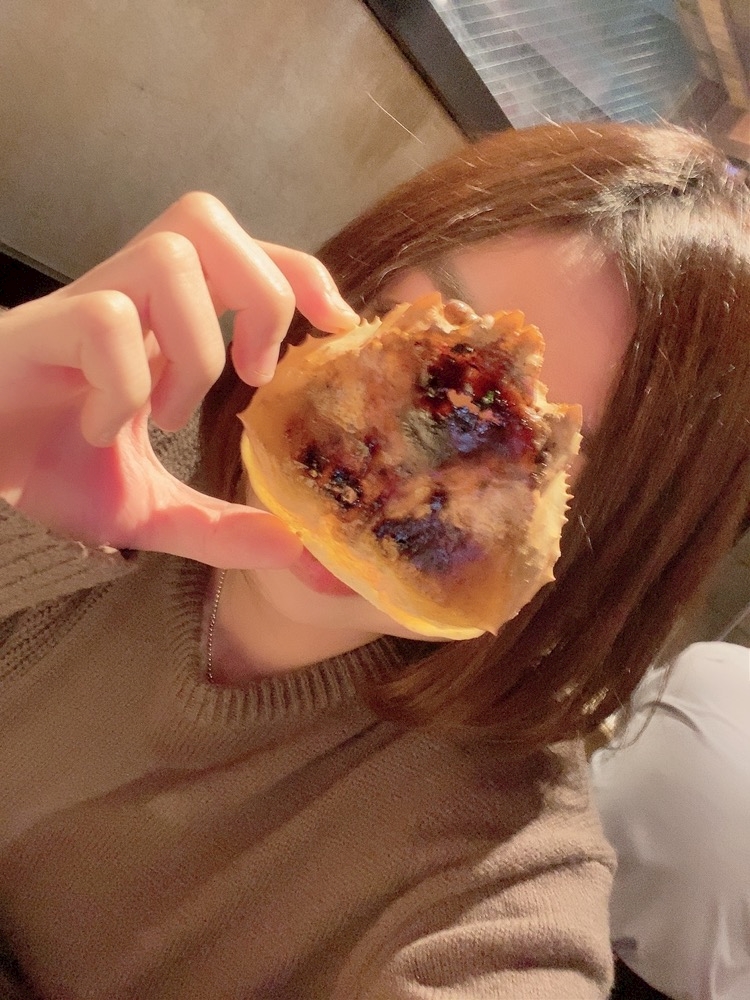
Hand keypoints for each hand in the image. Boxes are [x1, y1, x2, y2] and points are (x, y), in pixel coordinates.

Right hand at [0, 192, 357, 567]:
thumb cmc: (48, 469)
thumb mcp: (148, 509)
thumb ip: (217, 528)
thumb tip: (294, 549)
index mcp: (159, 325)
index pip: (242, 255)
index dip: (298, 272)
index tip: (336, 326)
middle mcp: (125, 301)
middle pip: (206, 219)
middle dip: (259, 289)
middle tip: (255, 373)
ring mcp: (80, 309)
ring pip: (167, 257)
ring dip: (192, 346)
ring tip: (168, 412)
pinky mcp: (37, 331)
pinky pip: (103, 318)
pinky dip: (123, 381)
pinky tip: (103, 426)